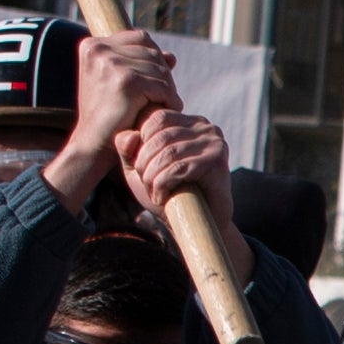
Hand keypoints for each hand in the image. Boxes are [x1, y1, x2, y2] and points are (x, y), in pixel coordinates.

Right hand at [43, 31, 179, 214]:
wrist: (92, 145)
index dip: (153, 58)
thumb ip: (142, 65)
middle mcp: (98, 49)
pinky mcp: (127, 81)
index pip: (140, 38)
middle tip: (163, 97)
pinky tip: (165, 111)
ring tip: (163, 105)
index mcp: (92, 45)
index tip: (155, 80)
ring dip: (167, 88)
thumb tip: (171, 56)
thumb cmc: (107, 115)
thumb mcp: (120, 83)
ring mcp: (111, 63)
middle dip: (162, 74)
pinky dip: (169, 100)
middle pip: (151, 51)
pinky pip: (162, 86)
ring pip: (159, 68)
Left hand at [119, 108, 235, 248]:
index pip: (157, 117)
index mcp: (189, 122)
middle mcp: (205, 127)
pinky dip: (162, 185)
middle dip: (144, 164)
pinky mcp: (216, 162)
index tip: (143, 169)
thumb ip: (127, 149)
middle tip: (146, 185)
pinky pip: (178, 168)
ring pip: (168, 153)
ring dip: (152, 177)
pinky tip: (162, 198)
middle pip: (160, 136)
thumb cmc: (168, 195)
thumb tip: (129, 136)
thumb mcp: (139, 170)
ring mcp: (214, 143)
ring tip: (155, 193)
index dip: (142, 143)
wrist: (195, 226)